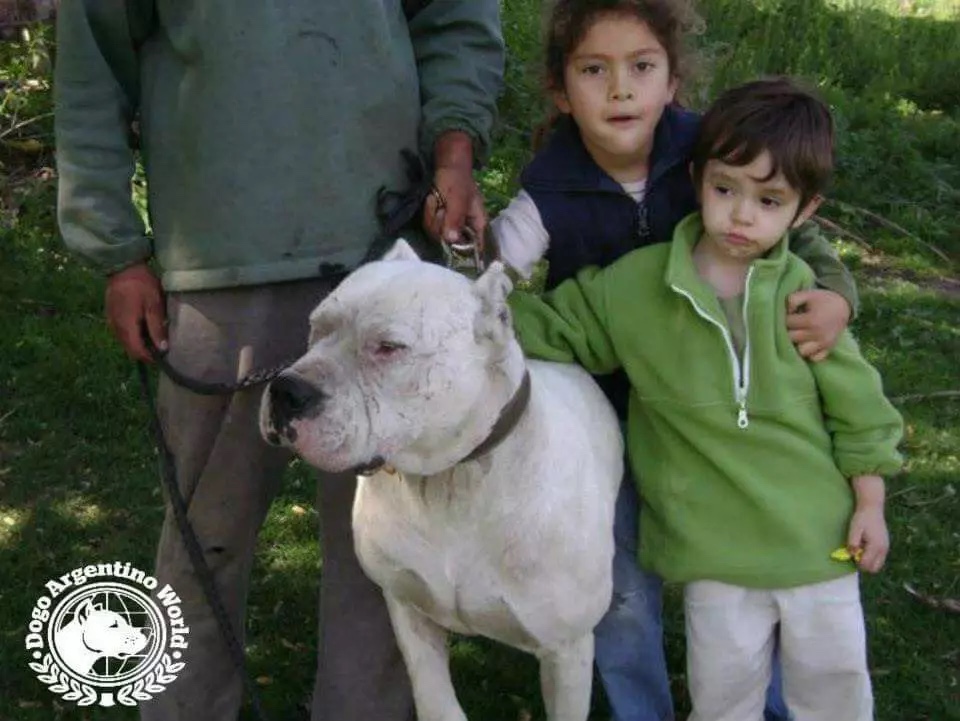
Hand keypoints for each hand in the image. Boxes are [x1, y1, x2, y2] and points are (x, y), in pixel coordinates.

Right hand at [105, 262, 166, 362]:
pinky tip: (143, 327)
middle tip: (160, 348)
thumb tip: (162, 348)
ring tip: (154, 337)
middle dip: (144, 352)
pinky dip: (132, 335)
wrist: (123, 266)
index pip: (136, 352)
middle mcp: (116, 327)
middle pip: (129, 349)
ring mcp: (111, 321)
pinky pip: (121, 332)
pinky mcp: (110, 315)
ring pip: (125, 341)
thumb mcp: (154, 305)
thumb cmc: (141, 284)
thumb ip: (157, 328)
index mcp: (126, 326)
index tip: (162, 357)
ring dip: (138, 343)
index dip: (149, 358)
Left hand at [423, 130, 486, 245]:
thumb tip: (452, 239)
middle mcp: (464, 229)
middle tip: (442, 208)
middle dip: (441, 224)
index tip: (456, 252)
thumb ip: (456, 219)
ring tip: (437, 200)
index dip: (469, 255)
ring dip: (433, 215)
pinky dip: (428, 212)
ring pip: (437, 234)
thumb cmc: (458, 180)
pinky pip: (430, 225)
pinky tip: (432, 201)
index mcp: (477, 224)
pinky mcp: (439, 222)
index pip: (478, 247)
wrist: (446, 166)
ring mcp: (450, 226)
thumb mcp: (458, 198)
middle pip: (451, 242)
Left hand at [786, 288, 850, 361]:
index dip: (785, 318)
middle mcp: (818, 334)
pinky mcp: (828, 349)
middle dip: (788, 331)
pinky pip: (814, 358)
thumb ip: (793, 300)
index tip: (790, 315)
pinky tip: (807, 343)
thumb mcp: (808, 294)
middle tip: (792, 325)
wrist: (843, 306)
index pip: (788, 323)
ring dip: (797, 344)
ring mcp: (823, 344)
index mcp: (811, 320)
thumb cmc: (822, 300)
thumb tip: (786, 311)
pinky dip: (809, 353)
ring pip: (801, 351)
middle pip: (791, 338)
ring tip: (798, 335)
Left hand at [847, 475, 888, 572]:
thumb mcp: (854, 529)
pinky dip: (872, 557)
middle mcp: (883, 549)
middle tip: (856, 552)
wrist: (873, 508)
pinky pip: (879, 558)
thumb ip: (853, 542)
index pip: (866, 564)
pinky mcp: (886, 546)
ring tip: (861, 548)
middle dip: (863, 565)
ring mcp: (886, 548)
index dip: (857, 562)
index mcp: (875, 546)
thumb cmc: (862, 518)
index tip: (851, 553)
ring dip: (868, 561)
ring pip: (878, 564)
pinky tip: (866, 546)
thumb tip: (851, 554)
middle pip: (874, 568)